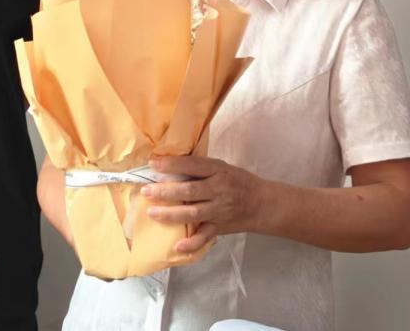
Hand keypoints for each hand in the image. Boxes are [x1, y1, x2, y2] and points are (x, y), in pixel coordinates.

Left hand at [142, 155, 272, 257]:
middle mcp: (219, 190)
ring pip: (193, 213)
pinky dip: (192, 243)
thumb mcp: (222, 167)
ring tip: (152, 212)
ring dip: (171, 214)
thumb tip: (169, 164)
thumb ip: (200, 168)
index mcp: (218, 171)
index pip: (193, 165)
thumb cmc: (239, 181)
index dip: (173, 164)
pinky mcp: (220, 227)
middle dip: (166, 191)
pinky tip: (178, 246)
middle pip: (190, 191)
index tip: (154, 163)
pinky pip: (205, 236)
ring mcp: (220, 210)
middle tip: (146, 191)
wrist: (263, 204)